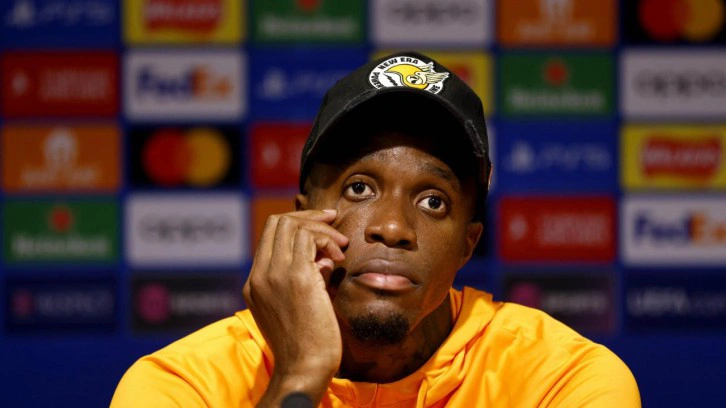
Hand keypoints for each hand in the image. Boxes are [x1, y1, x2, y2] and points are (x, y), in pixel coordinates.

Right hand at [243, 209, 348, 406]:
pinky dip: (327, 240)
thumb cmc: (307, 342)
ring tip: (340, 248)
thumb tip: (321, 258)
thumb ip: (304, 277)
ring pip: (292, 225)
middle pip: (278, 222)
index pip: (270, 234)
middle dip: (310, 217)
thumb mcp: (299, 304)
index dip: (298, 222)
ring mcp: (275, 275)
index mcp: (255, 282)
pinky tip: (338, 258)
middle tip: (334, 224)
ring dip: (322, 230)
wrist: (304, 368)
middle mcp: (260, 275)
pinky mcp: (297, 278)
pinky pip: (309, 238)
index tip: (323, 225)